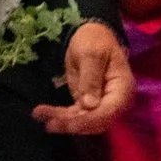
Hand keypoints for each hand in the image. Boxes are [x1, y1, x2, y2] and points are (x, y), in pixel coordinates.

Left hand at [35, 20, 133, 134]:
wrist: (90, 35)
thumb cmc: (94, 40)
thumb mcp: (92, 54)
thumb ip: (91, 78)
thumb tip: (89, 105)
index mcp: (122, 89)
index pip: (108, 112)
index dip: (89, 120)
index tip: (70, 124)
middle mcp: (114, 101)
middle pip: (96, 121)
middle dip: (73, 125)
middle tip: (50, 124)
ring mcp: (100, 103)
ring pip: (83, 120)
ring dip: (62, 121)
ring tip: (39, 116)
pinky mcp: (86, 101)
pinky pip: (74, 113)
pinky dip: (59, 114)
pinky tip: (40, 113)